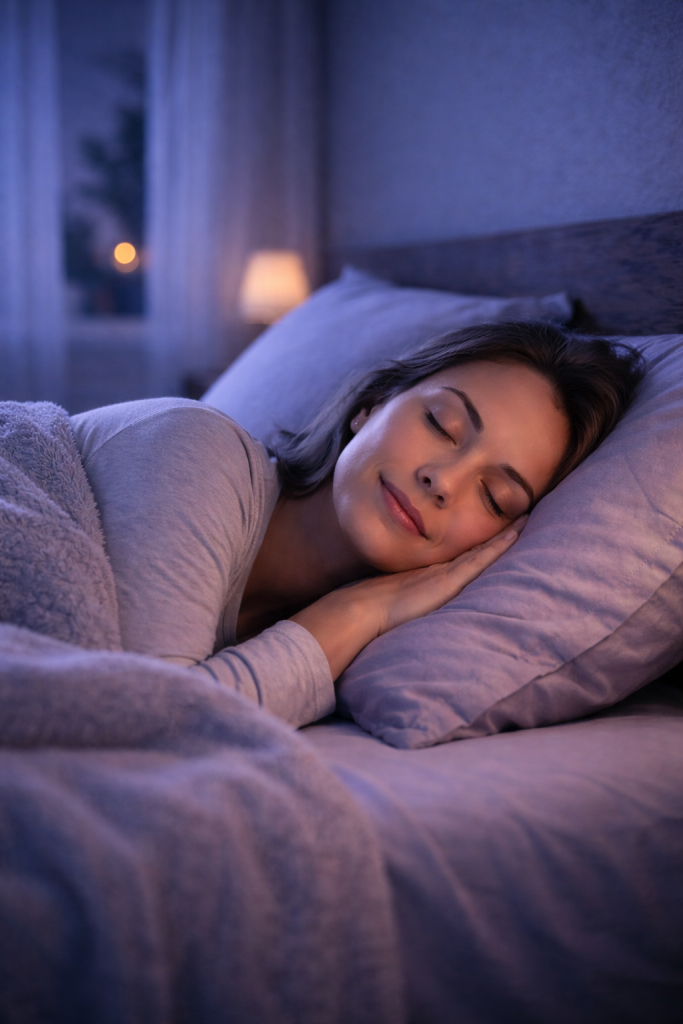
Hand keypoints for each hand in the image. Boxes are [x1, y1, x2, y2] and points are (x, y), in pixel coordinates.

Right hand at [292, 516, 527, 679]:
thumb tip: (421, 611)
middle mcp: (443, 571)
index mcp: (436, 578)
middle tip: (523, 514)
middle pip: (478, 549)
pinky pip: (480, 559)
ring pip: (483, 550)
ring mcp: (446, 574)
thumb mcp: (403, 606)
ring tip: (525, 517)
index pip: (468, 558)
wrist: (362, 612)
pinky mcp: (449, 580)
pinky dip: (498, 546)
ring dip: (505, 535)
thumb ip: (417, 602)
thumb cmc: (376, 615)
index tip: (506, 530)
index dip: (487, 544)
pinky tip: (515, 534)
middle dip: (500, 533)